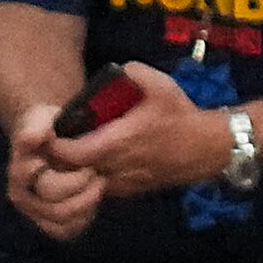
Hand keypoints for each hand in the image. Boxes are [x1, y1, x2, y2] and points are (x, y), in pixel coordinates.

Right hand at [6, 102, 102, 240]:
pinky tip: (89, 201)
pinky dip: (82, 219)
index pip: (45, 187)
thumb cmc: (47, 129)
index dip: (71, 182)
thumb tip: (33, 137)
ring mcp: (33, 212)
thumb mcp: (42, 119)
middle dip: (83, 191)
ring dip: (86, 205)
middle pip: (57, 209)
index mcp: (19, 172)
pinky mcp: (47, 223)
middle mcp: (21, 196)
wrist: (45, 140)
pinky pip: (67, 231)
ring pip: (63, 222)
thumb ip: (36, 126)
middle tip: (96, 172)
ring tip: (97, 184)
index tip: (87, 166)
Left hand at [45, 58, 234, 199]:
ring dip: (72, 168)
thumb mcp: (161, 85)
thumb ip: (133, 72)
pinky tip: (91, 159)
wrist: (210, 149)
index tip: (51, 128)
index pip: (69, 153)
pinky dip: (89, 177)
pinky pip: (98, 188)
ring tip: (72, 147)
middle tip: (57, 137)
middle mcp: (115, 167)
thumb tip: (114, 70)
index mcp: (118, 142)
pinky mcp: (128, 192)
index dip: (53, 143)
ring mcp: (121, 183)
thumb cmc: (181, 117)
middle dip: (57, 155)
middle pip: (69, 170)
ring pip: (82, 182)